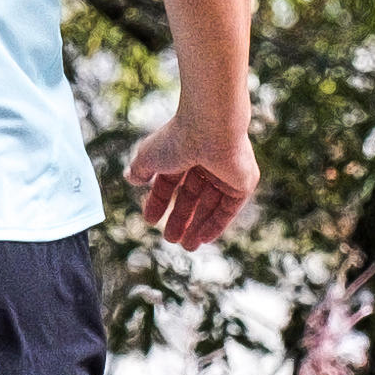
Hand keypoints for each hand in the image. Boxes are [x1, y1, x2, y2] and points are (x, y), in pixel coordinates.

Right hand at [128, 106, 257, 250]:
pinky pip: (229, 208)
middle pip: (192, 196)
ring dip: (198, 226)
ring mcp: (226, 171)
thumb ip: (139, 169)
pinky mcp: (243, 182)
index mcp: (184, 151)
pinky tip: (203, 239)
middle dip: (181, 218)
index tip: (150, 221)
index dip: (159, 201)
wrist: (210, 128)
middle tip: (171, 240)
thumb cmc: (177, 138)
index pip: (170, 181)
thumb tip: (131, 178)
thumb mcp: (149, 156)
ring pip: (211, 205)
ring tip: (186, 246)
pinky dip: (216, 224)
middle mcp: (206, 160)